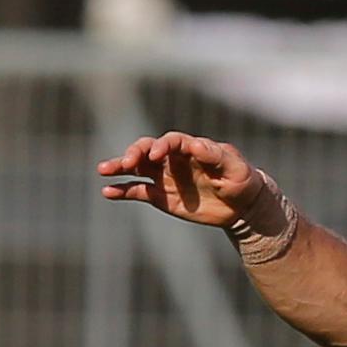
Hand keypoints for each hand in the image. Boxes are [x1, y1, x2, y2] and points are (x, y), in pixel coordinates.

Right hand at [95, 131, 276, 230]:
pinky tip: (108, 192)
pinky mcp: (160, 195)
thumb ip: (216, 155)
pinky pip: (136, 190)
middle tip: (127, 163)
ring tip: (103, 170)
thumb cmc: (242, 180)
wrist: (243, 205)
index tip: (156, 155)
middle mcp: (172, 159)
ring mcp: (163, 176)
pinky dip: (122, 191)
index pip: (170, 141)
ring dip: (118, 167)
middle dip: (134, 153)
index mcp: (189, 148)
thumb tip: (194, 144)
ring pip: (135, 168)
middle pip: (146, 149)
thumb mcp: (236, 167)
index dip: (161, 145)